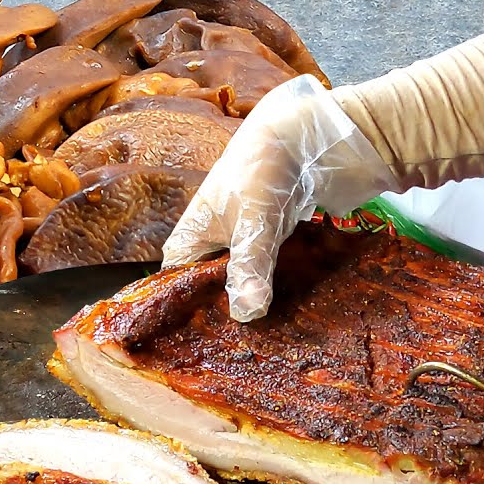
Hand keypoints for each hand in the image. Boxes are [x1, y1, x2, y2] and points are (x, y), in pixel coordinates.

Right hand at [161, 75, 395, 321]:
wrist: (307, 137)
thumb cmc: (263, 174)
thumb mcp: (253, 226)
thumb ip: (248, 268)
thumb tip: (247, 313)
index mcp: (188, 239)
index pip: (176, 287)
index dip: (187, 313)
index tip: (205, 342)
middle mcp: (208, 243)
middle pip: (207, 288)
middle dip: (224, 311)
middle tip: (241, 346)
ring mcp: (238, 242)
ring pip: (237, 282)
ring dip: (251, 300)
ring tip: (265, 336)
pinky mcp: (266, 241)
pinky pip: (262, 272)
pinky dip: (271, 287)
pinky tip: (285, 310)